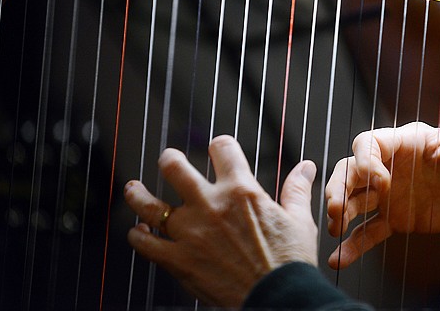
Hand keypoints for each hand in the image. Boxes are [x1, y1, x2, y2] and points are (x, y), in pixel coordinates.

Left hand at [125, 135, 317, 306]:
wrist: (279, 299)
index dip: (220, 145)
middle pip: (175, 168)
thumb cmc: (290, 262)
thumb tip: (306, 167)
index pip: (222, 149)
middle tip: (169, 160)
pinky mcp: (179, 261)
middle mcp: (211, 205)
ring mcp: (191, 233)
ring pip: (149, 205)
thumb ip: (297, 189)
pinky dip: (137, 237)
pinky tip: (138, 233)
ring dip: (138, 194)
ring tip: (133, 189)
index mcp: (241, 191)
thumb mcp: (299, 220)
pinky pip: (145, 244)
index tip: (218, 148)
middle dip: (170, 160)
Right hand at [325, 94, 439, 268]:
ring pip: (353, 200)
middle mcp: (387, 167)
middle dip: (339, 188)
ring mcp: (386, 195)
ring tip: (333, 230)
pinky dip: (353, 245)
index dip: (366, 162)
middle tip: (336, 209)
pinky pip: (369, 231)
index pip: (368, 145)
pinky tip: (338, 260)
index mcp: (401, 144)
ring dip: (339, 213)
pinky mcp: (393, 219)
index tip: (381, 183)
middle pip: (349, 171)